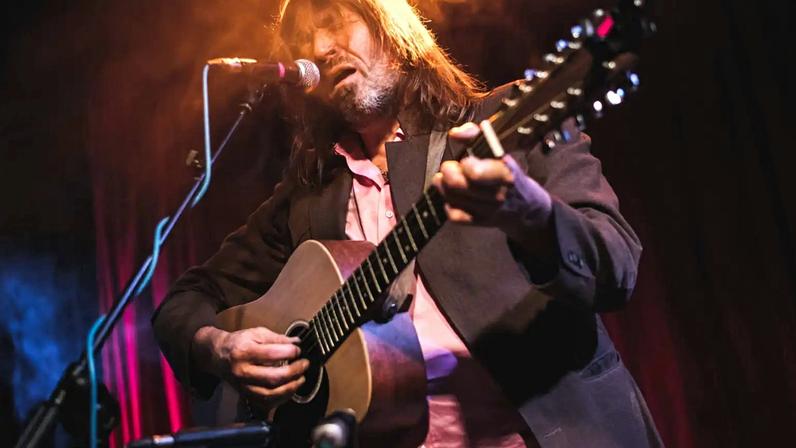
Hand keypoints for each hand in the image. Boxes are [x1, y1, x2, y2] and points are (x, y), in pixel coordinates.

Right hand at [193, 326, 308, 409]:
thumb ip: (277, 338)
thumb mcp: (256, 333)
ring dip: (290, 388)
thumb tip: (297, 343)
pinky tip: (290, 388)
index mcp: (244, 352)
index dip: (289, 352)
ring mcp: (243, 386)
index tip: (298, 349)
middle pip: (272, 377)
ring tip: (301, 378)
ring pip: (270, 394)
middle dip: (294, 372)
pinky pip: (266, 402)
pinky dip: (282, 397)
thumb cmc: (239, 342)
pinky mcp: (246, 395)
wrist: (218, 355)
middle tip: (304, 364)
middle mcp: (242, 371)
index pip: (271, 354)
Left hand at [434, 122, 552, 235]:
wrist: (526, 206)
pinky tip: (453, 197)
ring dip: (443, 186)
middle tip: (447, 167)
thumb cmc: (507, 172)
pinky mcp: (480, 221)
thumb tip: (454, 134)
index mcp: (504, 172)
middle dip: (447, 172)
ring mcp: (488, 210)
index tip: (465, 160)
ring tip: (444, 178)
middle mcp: (497, 194)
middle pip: (458, 185)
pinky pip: (455, 215)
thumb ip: (475, 135)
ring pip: (453, 198)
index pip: (476, 173)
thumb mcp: (498, 149)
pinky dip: (449, 204)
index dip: (465, 164)